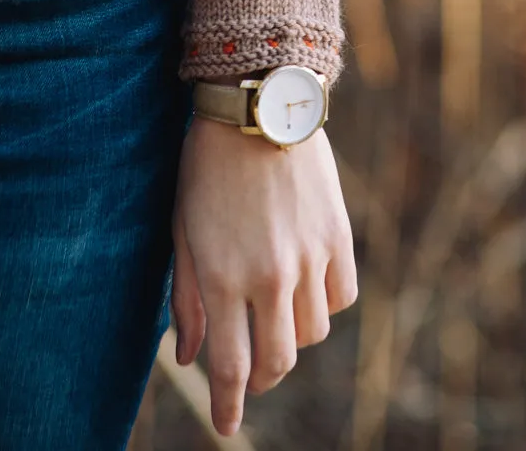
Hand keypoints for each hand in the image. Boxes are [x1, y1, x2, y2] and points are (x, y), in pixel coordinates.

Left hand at [171, 113, 357, 436]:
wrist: (258, 106)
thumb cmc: (207, 167)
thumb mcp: (182, 229)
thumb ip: (187, 299)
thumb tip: (188, 357)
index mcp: (223, 277)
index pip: (231, 367)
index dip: (230, 405)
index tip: (227, 425)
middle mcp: (271, 276)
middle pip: (279, 360)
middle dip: (264, 377)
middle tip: (253, 371)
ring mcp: (310, 257)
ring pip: (314, 332)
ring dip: (293, 335)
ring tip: (276, 315)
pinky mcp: (337, 235)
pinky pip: (342, 295)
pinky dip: (325, 303)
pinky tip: (307, 287)